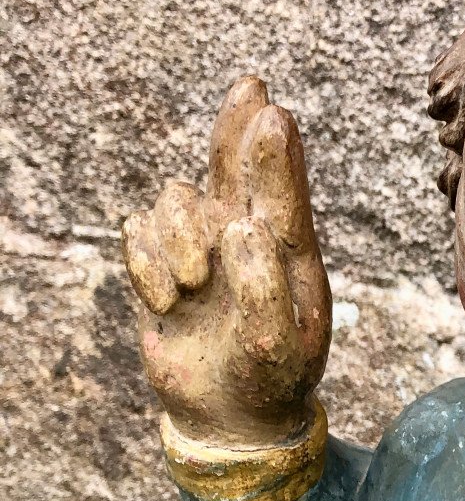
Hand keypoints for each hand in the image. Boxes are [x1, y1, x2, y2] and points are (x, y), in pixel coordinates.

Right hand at [122, 77, 331, 447]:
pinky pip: (138, 232)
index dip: (274, 153)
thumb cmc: (272, 378)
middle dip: (237, 126)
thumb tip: (241, 226)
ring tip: (194, 286)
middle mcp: (248, 236)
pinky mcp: (162, 263)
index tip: (274, 115)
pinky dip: (146, 263)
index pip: (282, 192)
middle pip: (235, 165)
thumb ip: (265, 289)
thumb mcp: (279, 347)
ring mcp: (203, 246)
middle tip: (252, 85)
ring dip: (178, 236)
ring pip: (177, 199)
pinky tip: (171, 299)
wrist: (234, 415)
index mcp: (290, 252)